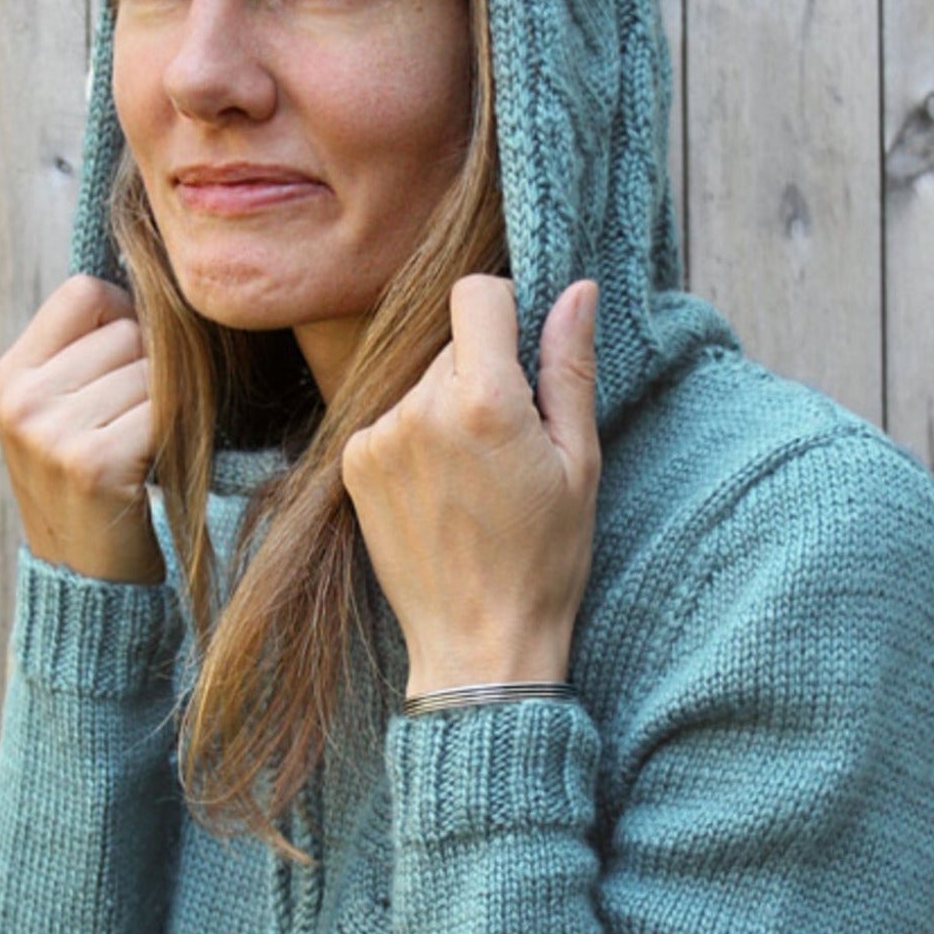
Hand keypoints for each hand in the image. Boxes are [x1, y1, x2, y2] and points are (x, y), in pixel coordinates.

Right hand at [0, 276, 162, 583]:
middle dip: (151, 368)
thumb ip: (85, 353)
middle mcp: (21, 401)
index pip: (84, 292)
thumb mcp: (59, 416)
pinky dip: (174, 433)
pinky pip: (164, 411)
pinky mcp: (93, 464)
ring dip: (168, 404)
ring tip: (142, 447)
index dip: (124, 317)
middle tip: (139, 421)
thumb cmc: (87, 489)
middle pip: (127, 329)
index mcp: (8, 379)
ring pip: (153, 369)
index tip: (129, 364)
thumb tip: (149, 278)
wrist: (85, 584)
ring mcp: (52, 433)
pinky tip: (152, 466)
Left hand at [341, 276, 599, 691]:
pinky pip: (393, 418)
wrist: (478, 643)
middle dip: (482, 373)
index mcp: (482, 400)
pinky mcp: (355, 464)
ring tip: (474, 477)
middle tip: (509, 443)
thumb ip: (569, 367)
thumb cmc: (543, 560)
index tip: (523, 353)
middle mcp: (418, 409)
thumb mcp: (577, 461)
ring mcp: (379, 437)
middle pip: (451, 343)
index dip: (506, 311)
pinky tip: (442, 491)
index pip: (476, 294)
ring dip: (447, 407)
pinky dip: (417, 438)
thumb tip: (575, 290)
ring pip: (421, 382)